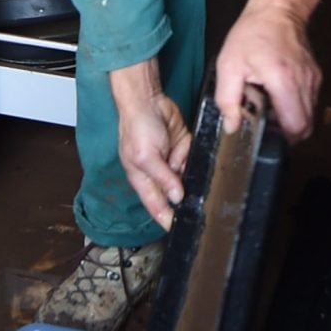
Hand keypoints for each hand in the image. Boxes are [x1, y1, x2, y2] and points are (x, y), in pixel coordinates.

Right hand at [110, 63, 189, 229]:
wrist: (148, 100)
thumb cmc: (136, 126)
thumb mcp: (145, 157)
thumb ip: (162, 178)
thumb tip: (176, 198)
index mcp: (143, 180)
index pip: (156, 207)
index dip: (167, 219)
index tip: (179, 230)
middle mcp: (159, 173)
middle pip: (176, 194)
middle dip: (184, 195)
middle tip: (187, 190)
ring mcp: (172, 161)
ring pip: (189, 177)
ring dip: (189, 171)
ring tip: (176, 155)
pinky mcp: (184, 148)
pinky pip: (195, 159)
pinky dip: (194, 155)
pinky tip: (184, 147)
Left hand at [213, 0, 330, 142]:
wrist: (278, 9)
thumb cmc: (251, 34)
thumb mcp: (228, 65)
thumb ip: (227, 100)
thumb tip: (232, 127)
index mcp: (283, 81)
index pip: (295, 127)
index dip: (281, 138)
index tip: (265, 135)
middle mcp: (304, 83)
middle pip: (306, 127)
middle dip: (286, 134)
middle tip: (267, 126)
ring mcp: (313, 80)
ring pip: (310, 116)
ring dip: (292, 120)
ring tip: (271, 108)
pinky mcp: (315, 76)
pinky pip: (310, 102)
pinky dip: (296, 107)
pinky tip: (279, 96)